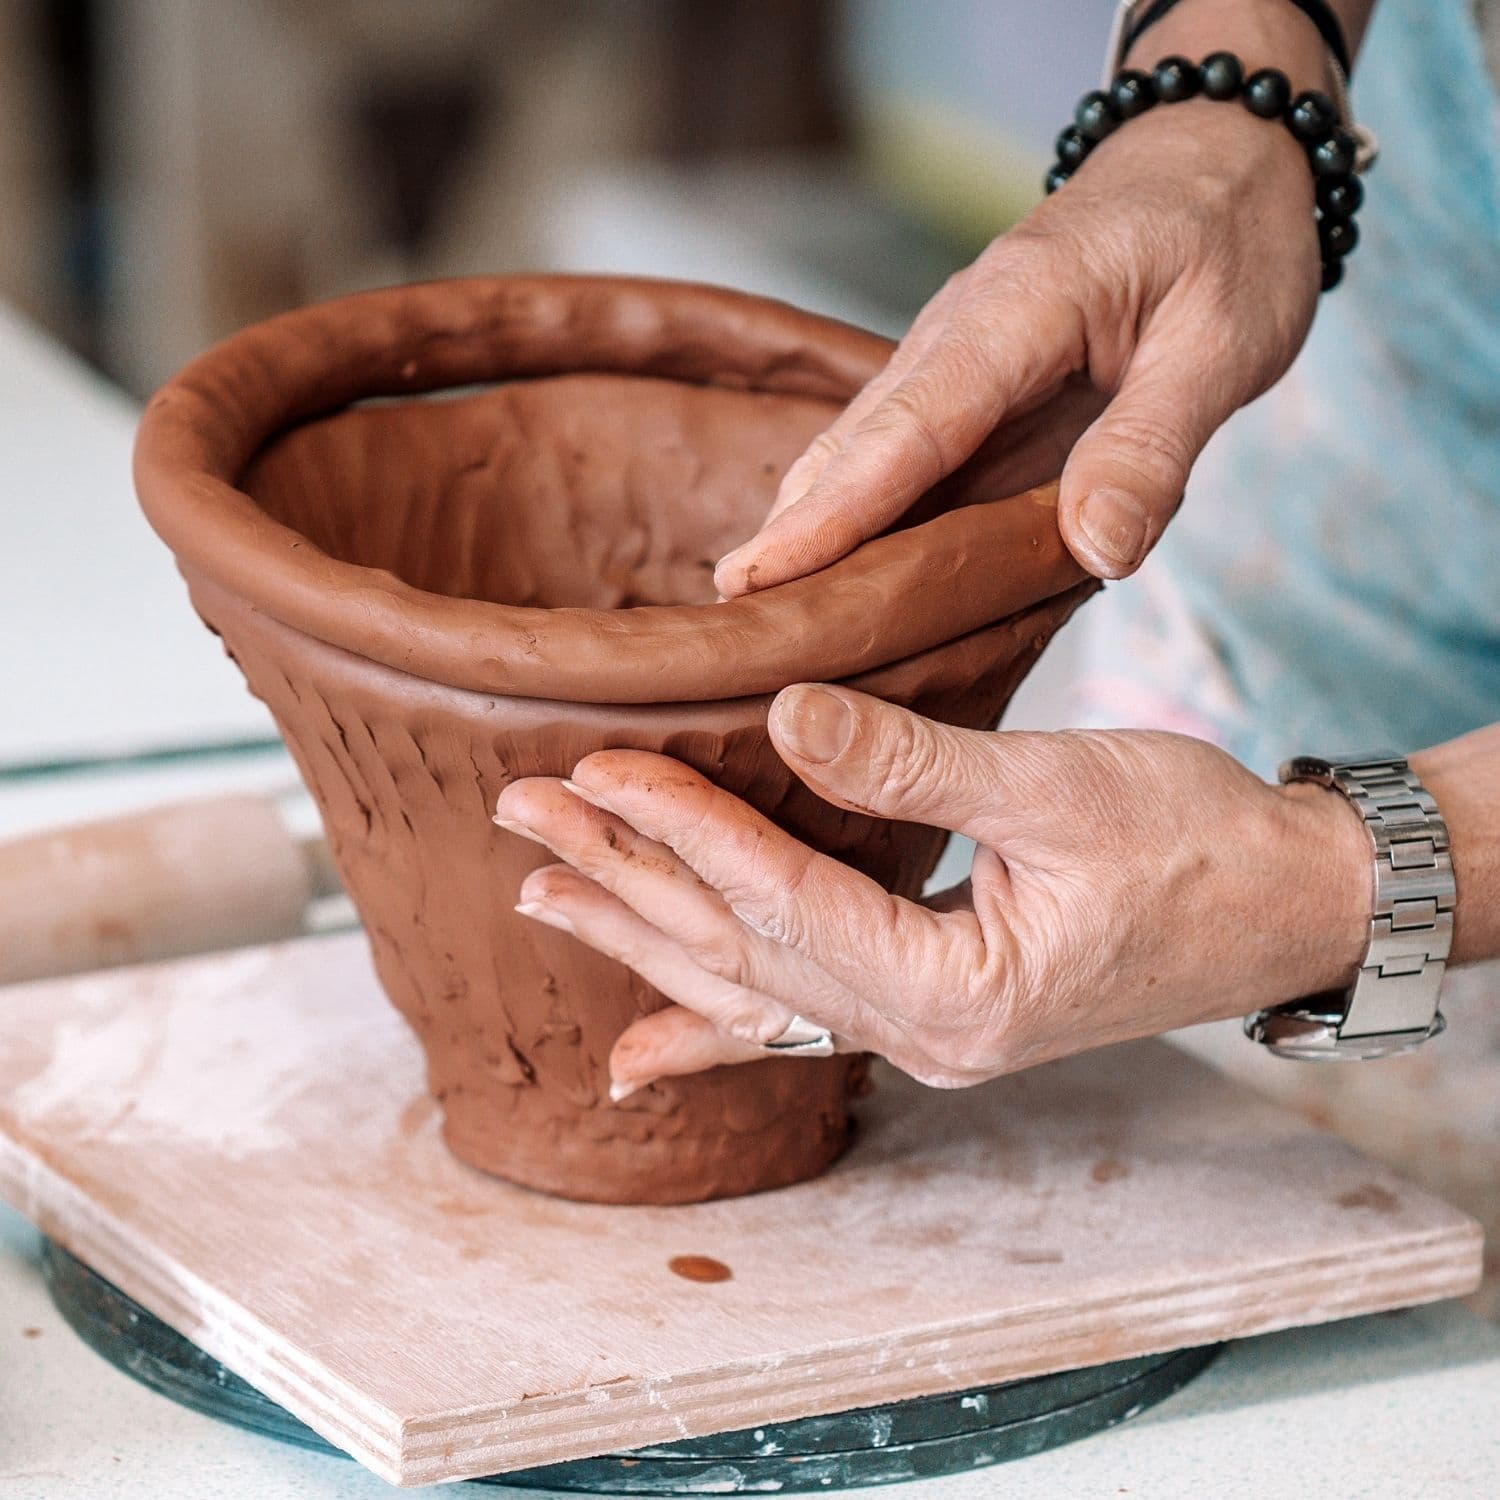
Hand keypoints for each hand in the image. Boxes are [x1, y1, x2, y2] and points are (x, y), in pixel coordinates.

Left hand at [493, 686, 1369, 1097]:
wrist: (1283, 903)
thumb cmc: (1198, 841)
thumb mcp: (1062, 785)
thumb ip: (913, 762)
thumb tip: (783, 716)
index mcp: (956, 990)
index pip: (779, 900)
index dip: (681, 828)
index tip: (595, 766)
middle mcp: (922, 1037)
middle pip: (737, 952)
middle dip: (622, 878)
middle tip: (520, 817)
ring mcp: (919, 1037)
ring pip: (747, 988)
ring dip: (640, 940)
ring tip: (541, 899)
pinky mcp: (926, 1012)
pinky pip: (795, 1027)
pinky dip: (709, 1035)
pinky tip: (637, 1053)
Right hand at [714, 93, 1320, 593]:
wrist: (1216, 162)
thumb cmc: (1226, 239)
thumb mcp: (1223, 342)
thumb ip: (1155, 446)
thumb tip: (1099, 551)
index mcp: (1015, 312)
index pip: (909, 428)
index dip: (834, 510)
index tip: (764, 574)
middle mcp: (959, 332)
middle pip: (857, 442)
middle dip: (793, 526)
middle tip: (732, 612)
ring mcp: (955, 356)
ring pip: (864, 448)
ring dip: (813, 522)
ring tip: (759, 604)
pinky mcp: (970, 384)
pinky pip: (904, 453)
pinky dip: (863, 508)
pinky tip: (842, 565)